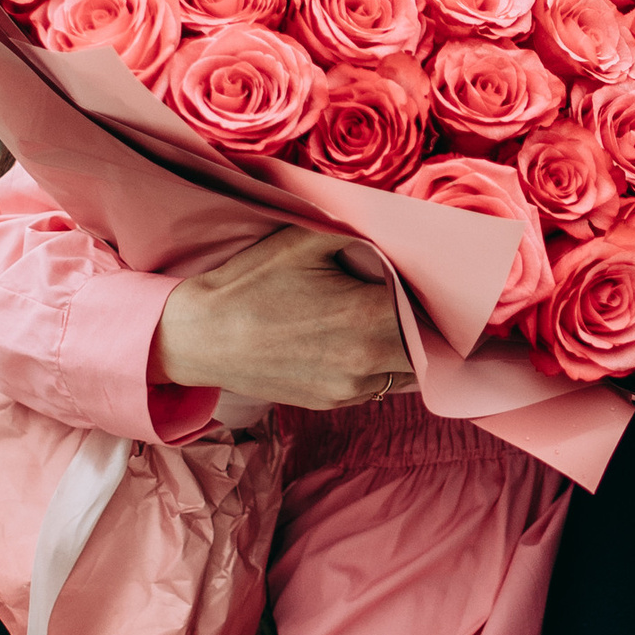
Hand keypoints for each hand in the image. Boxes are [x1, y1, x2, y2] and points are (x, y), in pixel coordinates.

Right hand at [155, 225, 415, 409]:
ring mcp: (350, 387)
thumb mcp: (303, 240)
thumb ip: (358, 234)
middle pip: (428, 346)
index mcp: (368, 316)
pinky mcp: (332, 402)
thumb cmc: (248, 284)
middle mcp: (367, 359)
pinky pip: (378, 385)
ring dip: (408, 349)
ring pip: (408, 371)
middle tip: (417, 299)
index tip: (431, 280)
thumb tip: (395, 232)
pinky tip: (361, 341)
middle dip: (427, 323)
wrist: (198, 338)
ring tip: (391, 321)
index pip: (431, 309)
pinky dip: (381, 365)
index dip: (436, 294)